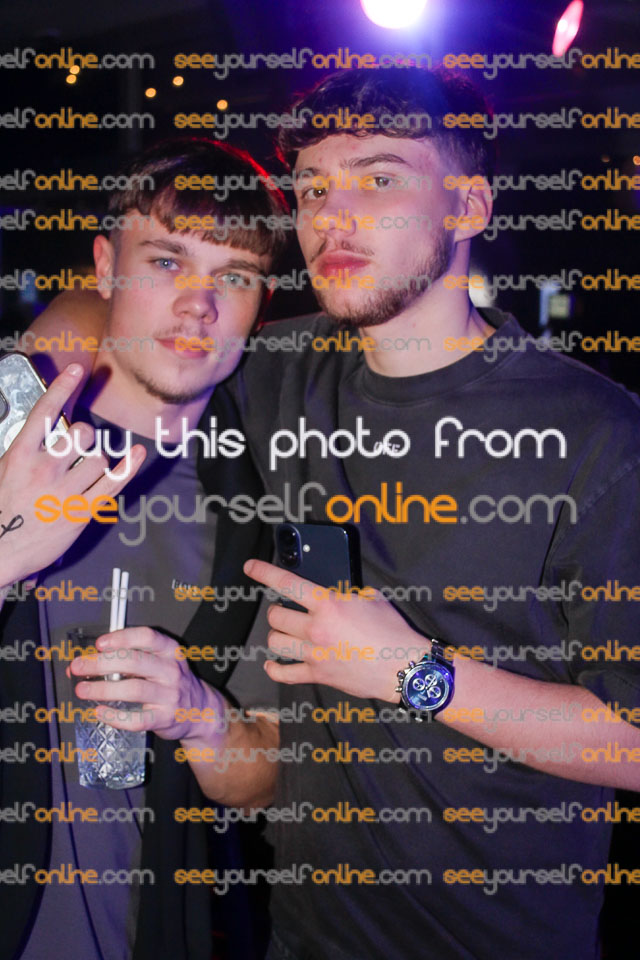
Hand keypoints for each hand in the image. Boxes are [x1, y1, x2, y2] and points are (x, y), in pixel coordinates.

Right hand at [0, 362, 145, 590]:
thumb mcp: (3, 471)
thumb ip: (24, 451)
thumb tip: (44, 432)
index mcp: (19, 455)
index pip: (45, 412)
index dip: (62, 387)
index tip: (76, 369)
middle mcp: (44, 468)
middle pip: (80, 433)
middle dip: (83, 436)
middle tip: (75, 449)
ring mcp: (65, 490)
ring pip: (98, 457)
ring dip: (95, 459)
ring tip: (83, 472)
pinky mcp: (82, 511)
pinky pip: (113, 482)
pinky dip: (128, 466)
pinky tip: (136, 453)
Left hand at [69, 627, 223, 740]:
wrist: (201, 711)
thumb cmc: (172, 683)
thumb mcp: (161, 662)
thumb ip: (131, 657)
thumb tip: (90, 660)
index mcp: (170, 652)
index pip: (147, 637)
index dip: (121, 638)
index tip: (100, 644)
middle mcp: (171, 671)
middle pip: (134, 662)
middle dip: (101, 663)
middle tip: (78, 667)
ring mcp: (169, 695)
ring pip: (133, 689)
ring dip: (103, 689)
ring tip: (82, 689)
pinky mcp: (164, 718)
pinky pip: (137, 719)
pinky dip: (114, 716)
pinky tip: (100, 712)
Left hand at [243, 559, 428, 701]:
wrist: (404, 667)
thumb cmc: (393, 631)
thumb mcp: (372, 599)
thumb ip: (349, 594)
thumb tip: (339, 595)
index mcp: (328, 604)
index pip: (287, 583)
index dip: (264, 572)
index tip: (250, 567)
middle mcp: (316, 628)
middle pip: (276, 616)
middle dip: (278, 611)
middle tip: (287, 612)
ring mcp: (314, 654)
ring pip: (275, 642)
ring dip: (277, 635)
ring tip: (286, 633)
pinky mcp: (318, 675)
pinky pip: (284, 674)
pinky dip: (275, 668)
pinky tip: (274, 663)